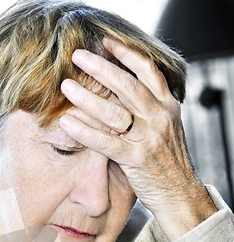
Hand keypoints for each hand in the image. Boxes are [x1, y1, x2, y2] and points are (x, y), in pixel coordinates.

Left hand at [59, 38, 216, 240]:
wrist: (180, 193)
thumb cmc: (167, 162)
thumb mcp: (165, 128)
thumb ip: (149, 110)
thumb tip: (120, 93)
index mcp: (168, 107)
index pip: (148, 71)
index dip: (126, 55)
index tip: (106, 44)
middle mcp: (160, 118)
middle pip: (127, 85)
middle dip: (100, 68)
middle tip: (77, 57)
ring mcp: (149, 138)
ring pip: (114, 112)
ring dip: (87, 97)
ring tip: (66, 86)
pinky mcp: (136, 160)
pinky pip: (106, 142)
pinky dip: (85, 132)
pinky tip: (67, 123)